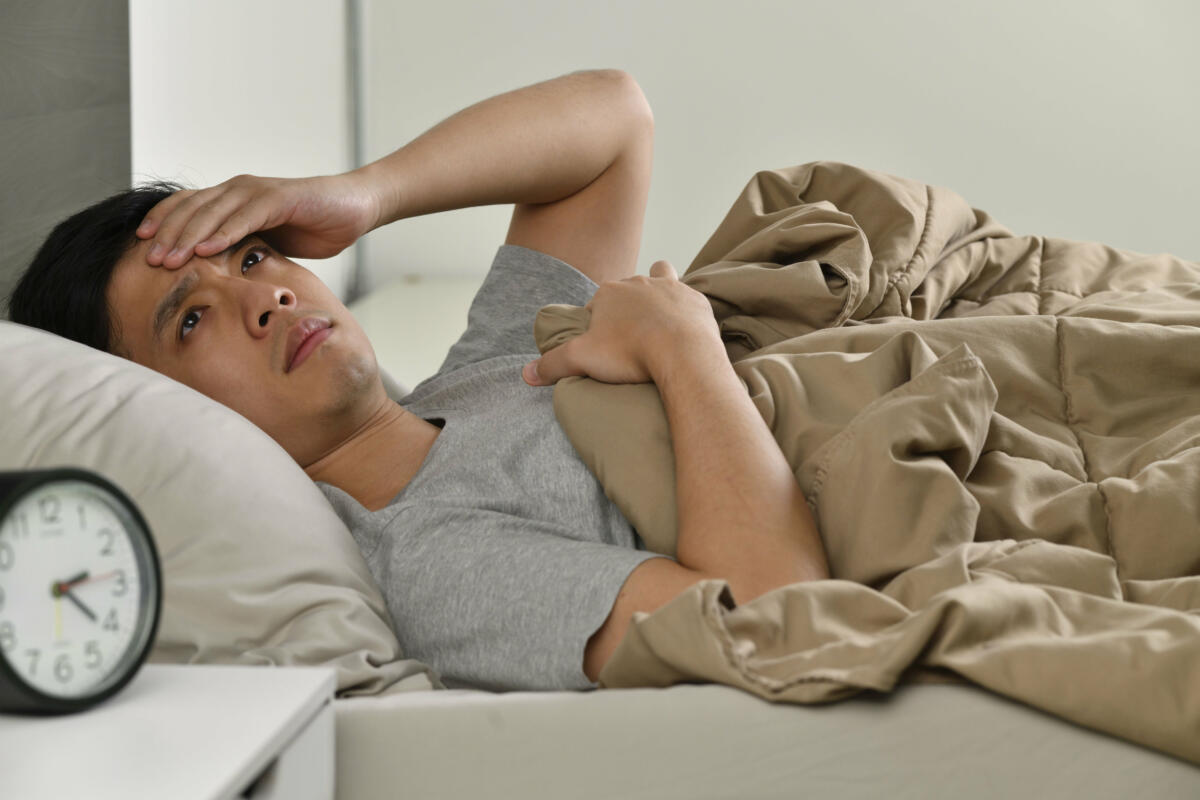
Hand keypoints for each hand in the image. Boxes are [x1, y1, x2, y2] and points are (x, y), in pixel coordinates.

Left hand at [135, 171, 382, 267]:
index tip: (142, 248)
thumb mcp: (271, 241)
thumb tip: (221, 275)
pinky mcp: (279, 198)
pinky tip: (207, 249)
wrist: (355, 208)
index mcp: (233, 199)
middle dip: (168, 235)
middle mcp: (239, 189)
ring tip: (171, 260)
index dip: (163, 224)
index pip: (188, 207)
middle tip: (149, 261)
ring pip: (212, 212)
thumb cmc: (316, 226)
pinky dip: (224, 233)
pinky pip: (245, 216)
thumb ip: (246, 249)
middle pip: (192, 209)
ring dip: (188, 236)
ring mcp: (258, 191)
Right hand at [523, 260, 720, 386]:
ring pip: (662, 275)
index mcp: (609, 292)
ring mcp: (670, 287)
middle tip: (629, 339)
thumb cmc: (631, 353)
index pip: (596, 304)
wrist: (683, 354)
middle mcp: (638, 282)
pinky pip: (688, 298)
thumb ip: (552, 363)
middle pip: (627, 291)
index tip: (603, 346)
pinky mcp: (696, 300)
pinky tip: (685, 329)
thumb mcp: (582, 359)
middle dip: (627, 308)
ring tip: (658, 319)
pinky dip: (685, 310)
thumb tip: (526, 374)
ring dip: (659, 290)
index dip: (597, 324)